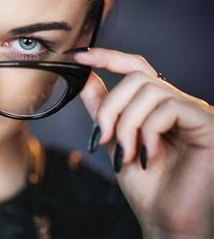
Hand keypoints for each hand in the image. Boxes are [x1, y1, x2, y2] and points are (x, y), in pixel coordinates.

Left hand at [73, 47, 212, 238]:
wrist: (167, 221)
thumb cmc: (145, 186)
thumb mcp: (114, 140)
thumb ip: (103, 109)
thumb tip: (85, 78)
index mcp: (158, 106)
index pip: (135, 68)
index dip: (107, 57)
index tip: (78, 56)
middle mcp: (179, 104)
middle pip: (137, 78)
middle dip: (111, 106)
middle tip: (101, 137)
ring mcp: (196, 112)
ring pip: (149, 91)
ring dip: (127, 124)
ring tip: (126, 153)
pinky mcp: (209, 123)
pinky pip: (168, 108)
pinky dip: (148, 131)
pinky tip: (149, 155)